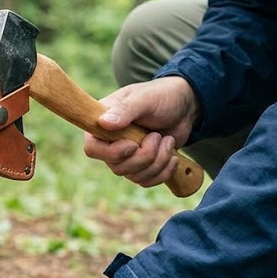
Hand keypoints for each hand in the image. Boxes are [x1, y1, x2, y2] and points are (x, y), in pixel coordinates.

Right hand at [83, 76, 198, 187]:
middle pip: (117, 167)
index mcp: (103, 122)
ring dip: (158, 162)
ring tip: (167, 141)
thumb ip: (125, 110)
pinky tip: (173, 156)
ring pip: (134, 176)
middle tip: (157, 136)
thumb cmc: (161, 96)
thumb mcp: (145, 99)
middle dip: (144, 156)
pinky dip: (164, 171)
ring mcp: (127, 156)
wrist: (184, 107)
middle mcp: (111, 142)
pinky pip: (147, 181)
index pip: (92, 148)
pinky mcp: (142, 166)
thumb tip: (103, 123)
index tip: (133, 144)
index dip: (112, 153)